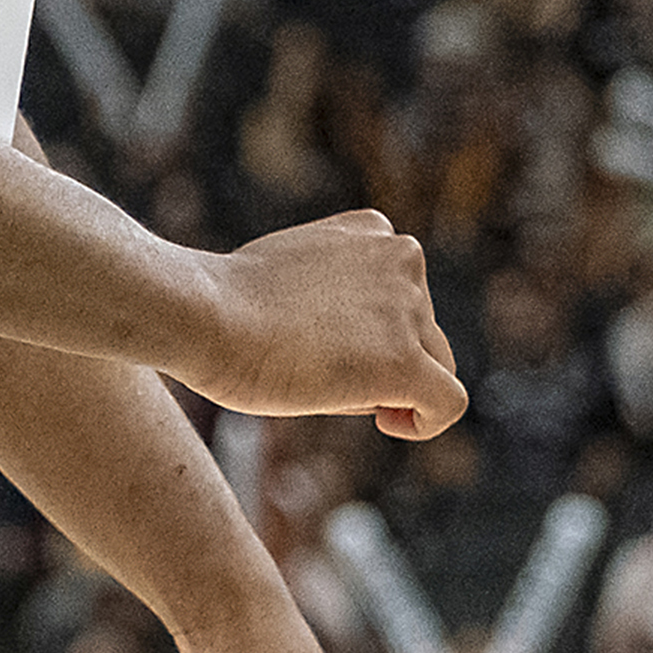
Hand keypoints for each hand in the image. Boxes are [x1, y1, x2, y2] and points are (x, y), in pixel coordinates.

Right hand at [182, 212, 467, 438]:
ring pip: (435, 365)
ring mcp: (407, 309)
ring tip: (336, 394)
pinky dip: (426, 421)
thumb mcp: (289, 274)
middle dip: (381, 359)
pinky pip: (449, 402)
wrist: (204, 315)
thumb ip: (334, 294)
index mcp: (372, 230)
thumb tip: (358, 350)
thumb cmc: (223, 305)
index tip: (321, 344)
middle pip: (419, 331)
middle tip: (318, 373)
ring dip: (395, 387)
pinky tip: (387, 422)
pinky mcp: (405, 361)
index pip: (397, 293)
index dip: (368, 330)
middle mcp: (401, 258)